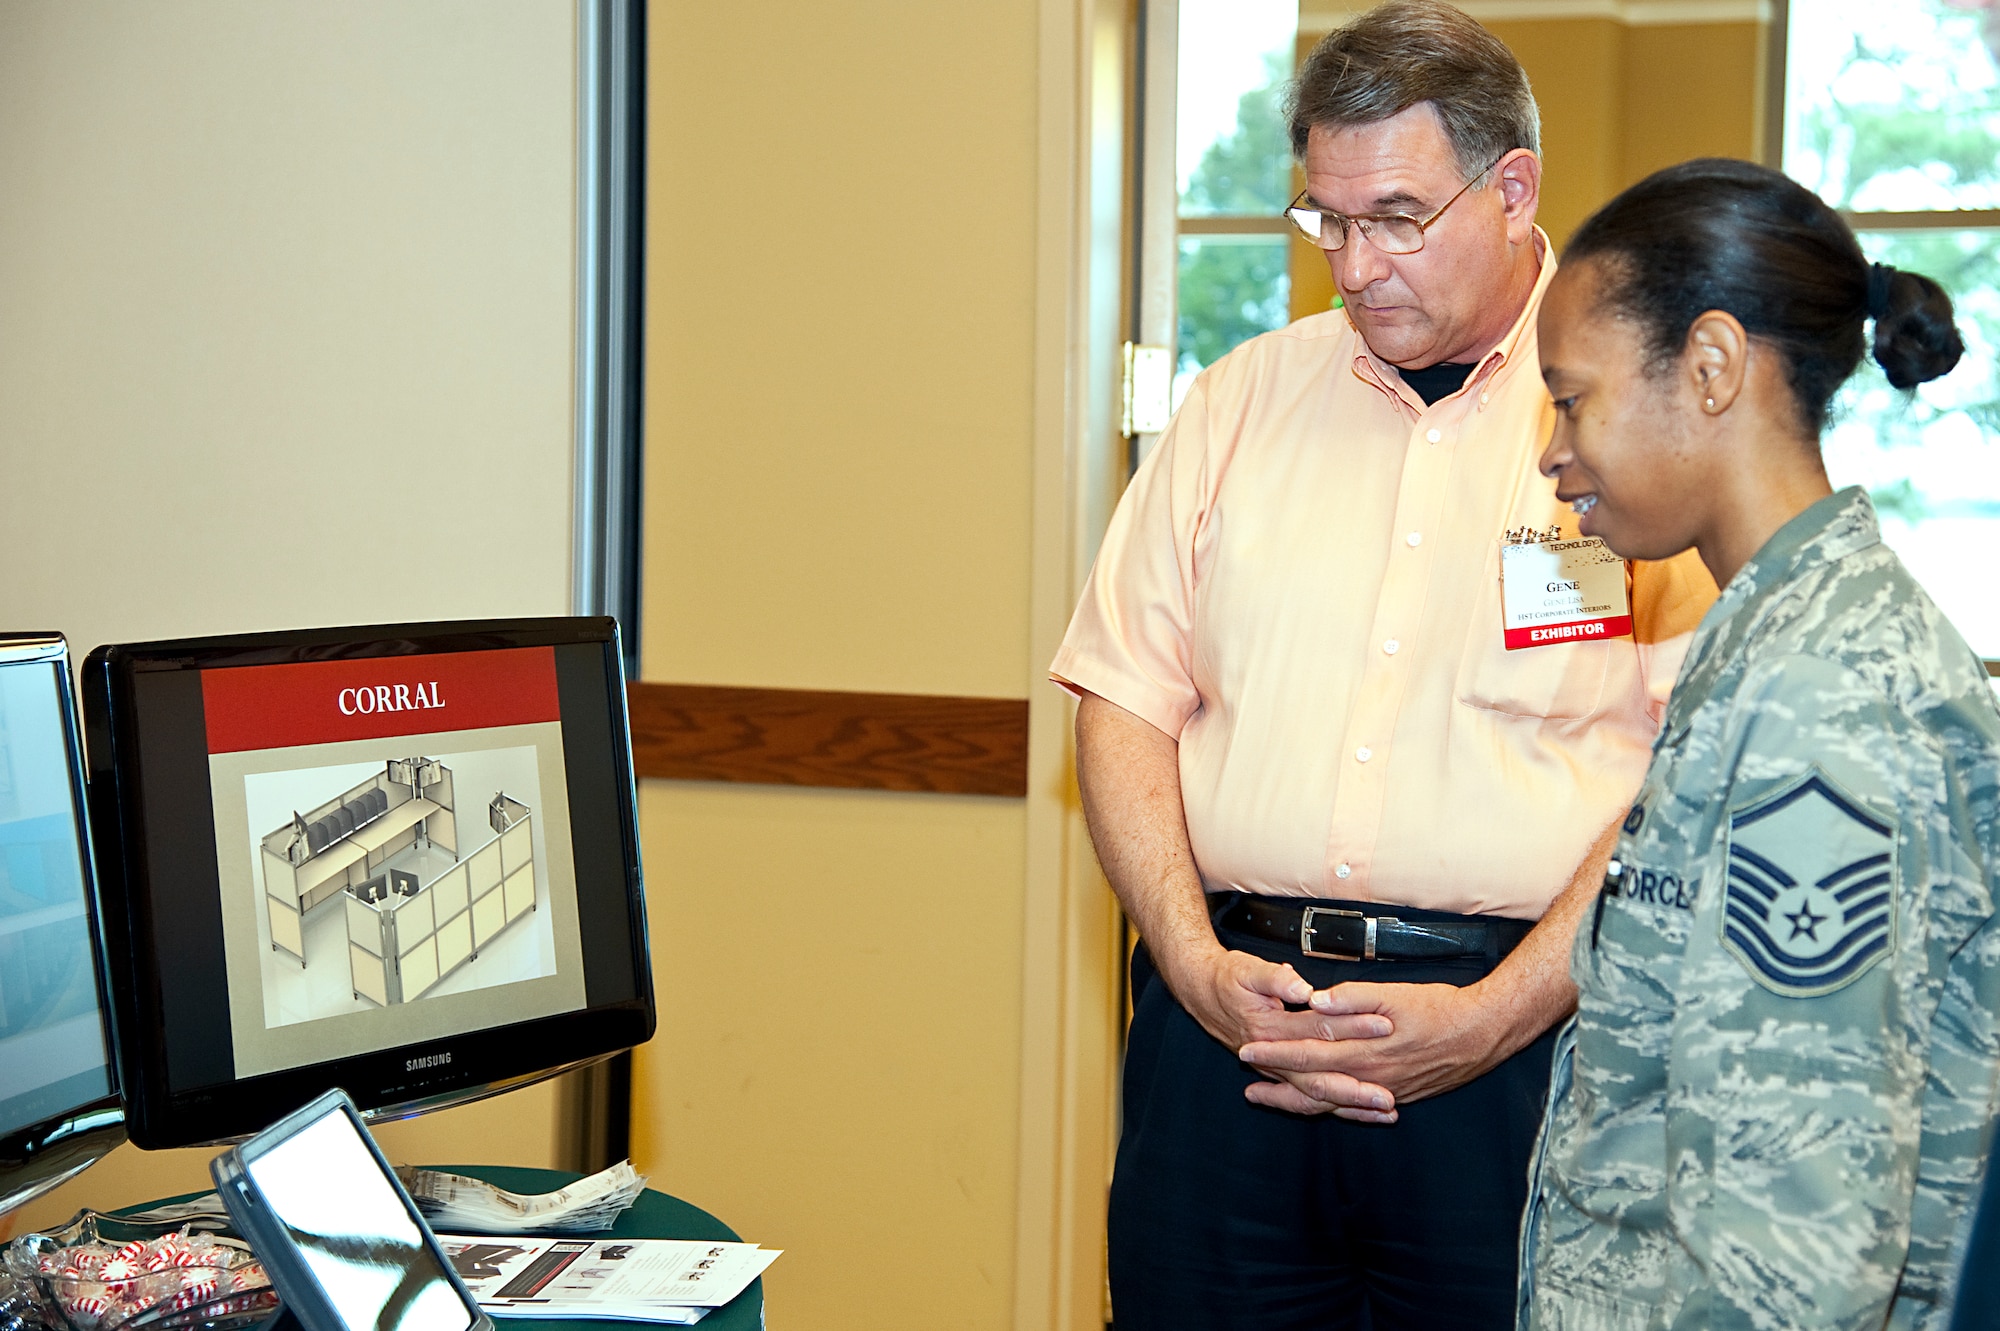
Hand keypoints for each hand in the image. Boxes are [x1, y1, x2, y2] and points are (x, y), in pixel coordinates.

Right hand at [1162, 947, 1396, 1118]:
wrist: (1200, 992)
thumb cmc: (1227, 978)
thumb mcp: (1247, 969)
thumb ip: (1275, 978)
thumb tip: (1301, 987)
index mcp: (1269, 1030)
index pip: (1319, 1029)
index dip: (1353, 1026)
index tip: (1385, 1024)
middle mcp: (1272, 1058)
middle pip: (1320, 1077)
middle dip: (1356, 1088)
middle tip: (1388, 1094)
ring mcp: (1276, 1071)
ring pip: (1315, 1096)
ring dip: (1350, 1106)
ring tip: (1385, 1112)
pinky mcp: (1280, 1075)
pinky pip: (1309, 1100)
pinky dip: (1336, 1108)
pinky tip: (1363, 1114)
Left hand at [1237, 980, 1506, 1121]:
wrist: (1483, 1034)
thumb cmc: (1440, 1008)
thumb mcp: (1395, 994)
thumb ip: (1352, 997)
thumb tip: (1314, 1000)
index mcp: (1364, 1049)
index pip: (1307, 1053)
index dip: (1275, 1052)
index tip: (1246, 1049)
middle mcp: (1370, 1076)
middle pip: (1311, 1083)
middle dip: (1276, 1081)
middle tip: (1245, 1082)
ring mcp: (1384, 1089)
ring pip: (1330, 1101)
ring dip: (1295, 1100)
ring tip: (1267, 1099)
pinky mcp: (1398, 1094)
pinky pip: (1354, 1108)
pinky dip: (1330, 1108)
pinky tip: (1318, 1106)